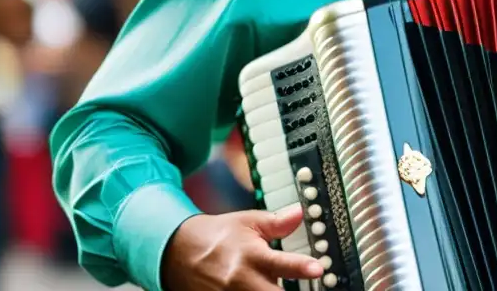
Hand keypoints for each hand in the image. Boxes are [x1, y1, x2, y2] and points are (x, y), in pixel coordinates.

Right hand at [161, 204, 323, 289]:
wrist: (179, 251)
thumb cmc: (219, 236)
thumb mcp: (248, 222)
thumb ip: (277, 222)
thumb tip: (299, 213)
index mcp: (251, 255)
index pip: (281, 263)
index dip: (301, 267)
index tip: (318, 269)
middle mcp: (241, 280)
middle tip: (309, 287)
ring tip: (275, 285)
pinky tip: (260, 289)